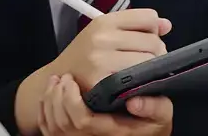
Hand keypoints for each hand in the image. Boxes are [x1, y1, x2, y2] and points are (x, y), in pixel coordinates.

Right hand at [15, 9, 171, 134]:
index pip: (149, 17)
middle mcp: (102, 38)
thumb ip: (137, 25)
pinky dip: (141, 82)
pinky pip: (138, 80)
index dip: (153, 29)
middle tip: (145, 61)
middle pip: (154, 42)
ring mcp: (101, 61)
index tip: (145, 38)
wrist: (59, 80)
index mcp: (104, 22)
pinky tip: (133, 83)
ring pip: (149, 61)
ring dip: (151, 68)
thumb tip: (167, 25)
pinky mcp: (102, 83)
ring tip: (139, 72)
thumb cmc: (87, 55)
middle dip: (156, 52)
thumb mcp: (107, 33)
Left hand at [38, 73, 171, 135]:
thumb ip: (155, 107)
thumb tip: (134, 100)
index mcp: (110, 131)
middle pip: (60, 122)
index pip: (81, 120)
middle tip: (62, 77)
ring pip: (52, 125)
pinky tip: (51, 95)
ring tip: (55, 82)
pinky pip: (49, 129)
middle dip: (56, 97)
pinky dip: (46, 111)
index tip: (71, 81)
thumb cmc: (151, 126)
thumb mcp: (161, 116)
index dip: (71, 101)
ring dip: (50, 101)